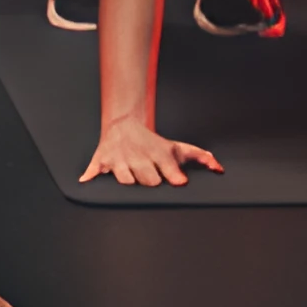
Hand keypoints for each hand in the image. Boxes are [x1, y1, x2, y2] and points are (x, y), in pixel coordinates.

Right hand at [80, 117, 222, 187]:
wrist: (124, 125)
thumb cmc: (152, 143)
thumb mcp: (177, 147)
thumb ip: (201, 157)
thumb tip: (219, 168)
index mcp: (157, 154)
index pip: (167, 168)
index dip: (173, 175)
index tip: (179, 181)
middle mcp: (138, 157)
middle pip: (148, 180)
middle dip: (151, 182)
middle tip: (152, 177)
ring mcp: (120, 161)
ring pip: (125, 180)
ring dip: (129, 182)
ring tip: (132, 177)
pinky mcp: (102, 162)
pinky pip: (95, 170)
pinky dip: (91, 175)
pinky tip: (88, 179)